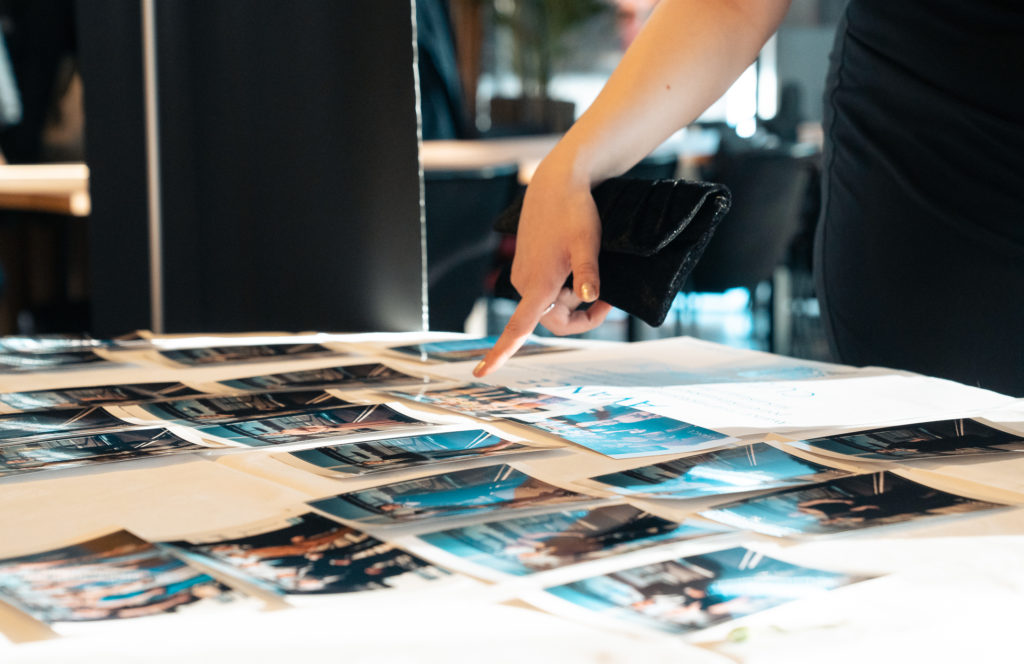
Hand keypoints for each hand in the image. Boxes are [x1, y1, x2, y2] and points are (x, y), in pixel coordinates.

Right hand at [473, 162, 612, 377]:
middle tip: (608, 300)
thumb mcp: (588, 242)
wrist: (557, 183)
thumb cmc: (574, 211)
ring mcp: (524, 274)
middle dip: (579, 317)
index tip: (482, 373)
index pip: (516, 328)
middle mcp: (525, 283)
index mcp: (538, 284)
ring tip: (592, 274)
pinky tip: (575, 264)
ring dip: (572, 300)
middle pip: (551, 321)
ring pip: (550, 306)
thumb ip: (589, 272)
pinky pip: (546, 291)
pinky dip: (564, 288)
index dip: (500, 353)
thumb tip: (589, 297)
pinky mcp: (527, 266)